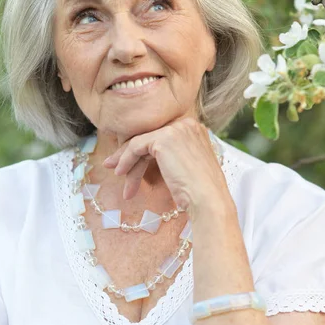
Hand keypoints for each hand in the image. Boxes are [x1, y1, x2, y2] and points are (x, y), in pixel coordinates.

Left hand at [102, 118, 229, 217]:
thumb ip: (173, 155)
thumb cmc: (200, 192)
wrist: (209, 200)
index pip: (161, 136)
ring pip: (141, 142)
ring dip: (125, 159)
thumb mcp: (186, 167)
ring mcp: (176, 129)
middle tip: (114, 165)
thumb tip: (146, 156)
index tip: (129, 162)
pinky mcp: (164, 139)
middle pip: (150, 137)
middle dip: (130, 152)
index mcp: (194, 129)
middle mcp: (187, 124)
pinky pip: (136, 146)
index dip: (143, 149)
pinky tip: (121, 173)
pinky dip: (125, 159)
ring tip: (116, 173)